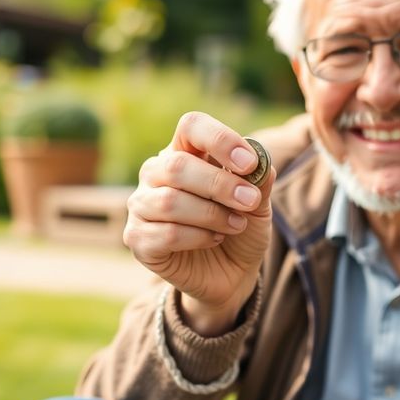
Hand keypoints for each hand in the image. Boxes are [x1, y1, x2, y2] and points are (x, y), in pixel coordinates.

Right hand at [123, 112, 274, 335]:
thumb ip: (259, 182)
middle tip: (249, 201)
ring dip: (211, 214)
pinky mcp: (137, 238)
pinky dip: (198, 237)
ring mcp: (142, 205)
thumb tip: (261, 163)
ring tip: (236, 224)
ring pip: (169, 202)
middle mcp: (156, 173)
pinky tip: (214, 239)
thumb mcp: (258, 204)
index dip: (220, 140)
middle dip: (219, 185)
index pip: (191, 126)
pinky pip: (165, 234)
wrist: (231, 273)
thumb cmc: (239, 226)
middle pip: (177, 165)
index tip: (249, 163)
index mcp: (185, 151)